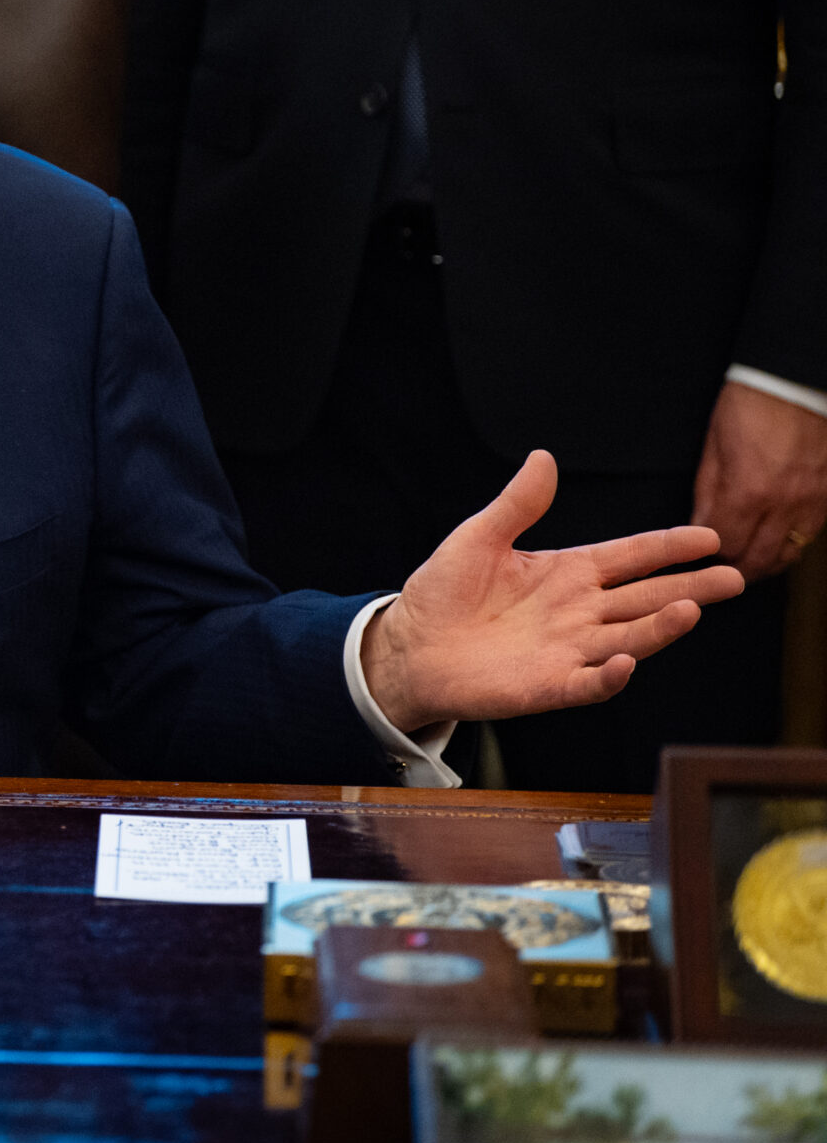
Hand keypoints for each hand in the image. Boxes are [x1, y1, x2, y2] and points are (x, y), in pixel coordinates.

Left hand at [360, 451, 744, 734]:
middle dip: (690, 587)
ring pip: (628, 638)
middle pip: (645, 598)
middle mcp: (578, 613)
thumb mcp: (479, 539)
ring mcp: (567, 650)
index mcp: (567, 574)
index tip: (709, 537)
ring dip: (659, 628)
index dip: (668, 548)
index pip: (630, 557)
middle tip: (734, 577)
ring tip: (692, 610)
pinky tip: (627, 662)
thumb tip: (544, 457)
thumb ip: (517, 504)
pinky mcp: (546, 685)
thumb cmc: (443, 593)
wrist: (408, 646)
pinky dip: (609, 676)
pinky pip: (587, 683)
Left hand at [692, 380, 826, 581]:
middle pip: (760, 559)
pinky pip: (809, 536)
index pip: (725, 544)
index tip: (699, 547)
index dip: (709, 550)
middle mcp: (785, 504)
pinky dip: (790, 545)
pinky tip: (775, 541)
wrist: (797, 383)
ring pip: (789, 554)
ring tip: (747, 560)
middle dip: (736, 568)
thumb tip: (699, 524)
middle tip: (720, 567)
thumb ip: (708, 492)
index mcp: (748, 491)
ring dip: (766, 563)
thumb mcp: (714, 447)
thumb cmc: (750, 407)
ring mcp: (812, 503)